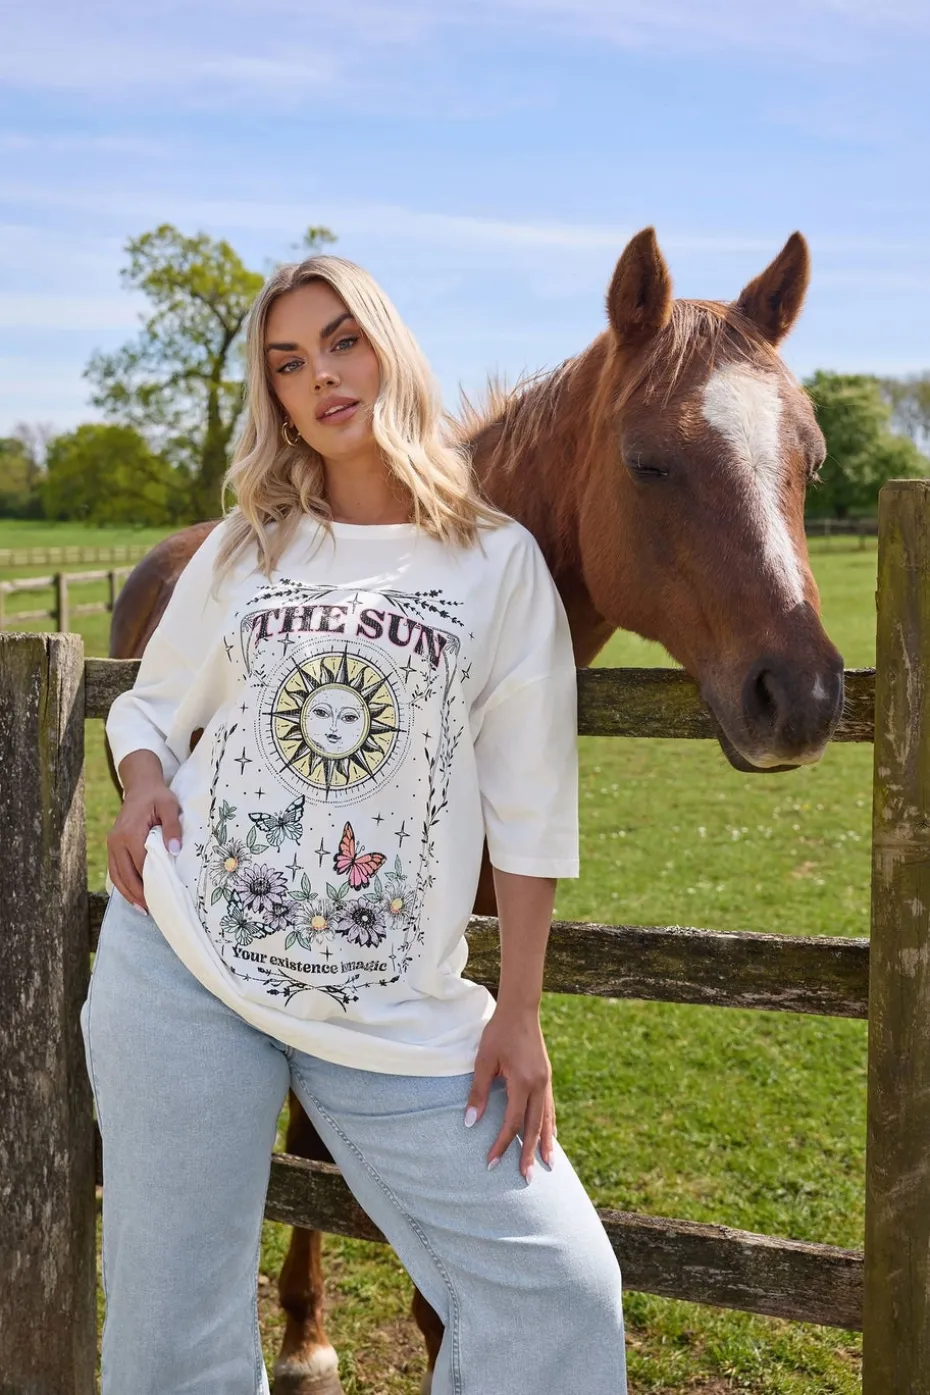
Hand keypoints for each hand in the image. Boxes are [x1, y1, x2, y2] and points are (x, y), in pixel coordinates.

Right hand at [106, 782, 181, 913]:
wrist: (140, 787)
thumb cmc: (157, 796)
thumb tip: (175, 850)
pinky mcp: (113, 846)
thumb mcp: (170, 806)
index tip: (162, 898)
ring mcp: (112, 844)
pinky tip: (133, 895)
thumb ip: (172, 827)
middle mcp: (116, 841)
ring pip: (117, 875)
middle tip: (152, 911)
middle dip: (138, 894)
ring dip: (128, 893)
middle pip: (126, 875)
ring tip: (143, 909)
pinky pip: (115, 869)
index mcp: (130, 833)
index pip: (140, 865)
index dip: (150, 883)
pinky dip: (123, 884)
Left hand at [465, 1004, 554, 1182]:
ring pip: (547, 1119)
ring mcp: (545, 1081)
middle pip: (534, 1127)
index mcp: (522, 1082)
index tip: (492, 1162)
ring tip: (549, 1165)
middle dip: (530, 1154)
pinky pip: (550, 1107)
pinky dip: (550, 1124)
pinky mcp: (546, 1077)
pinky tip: (552, 1135)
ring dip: (547, 1143)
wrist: (520, 1009)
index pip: (512, 1122)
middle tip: (526, 1179)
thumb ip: (478, 1092)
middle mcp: (539, 1085)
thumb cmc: (498, 1033)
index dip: (502, 1144)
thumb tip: (470, 1123)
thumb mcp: (484, 1060)